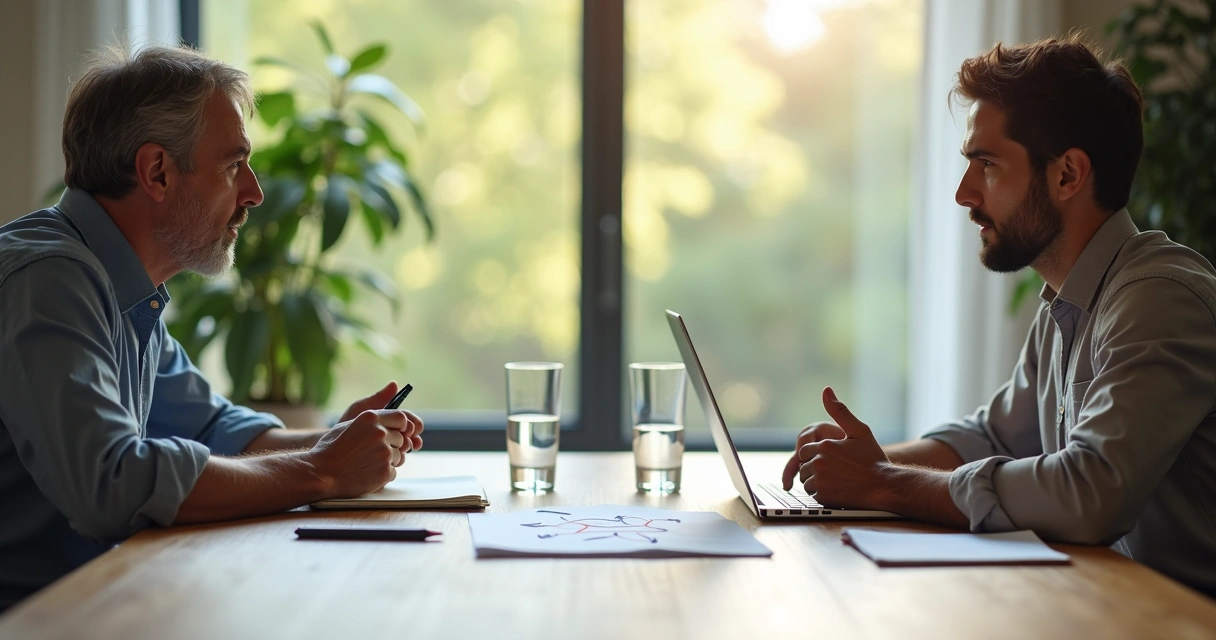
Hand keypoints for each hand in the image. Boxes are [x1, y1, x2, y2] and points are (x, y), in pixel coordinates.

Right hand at [307, 408, 423, 497]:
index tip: (397, 432)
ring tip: (366, 463)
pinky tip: (366, 473)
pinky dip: (383, 474)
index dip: (401, 426)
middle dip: (391, 445)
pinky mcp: (385, 471)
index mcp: (371, 418)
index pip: (401, 417)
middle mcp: (380, 433)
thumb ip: (371, 420)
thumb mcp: (348, 425)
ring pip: (399, 456)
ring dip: (387, 461)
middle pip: (401, 438)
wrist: (321, 473)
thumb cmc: (330, 449)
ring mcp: (384, 453)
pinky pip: (393, 471)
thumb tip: (388, 414)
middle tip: (372, 452)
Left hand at [337, 381, 424, 452]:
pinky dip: (398, 459)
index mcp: (390, 418)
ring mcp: (390, 447)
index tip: (409, 429)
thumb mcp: (362, 409)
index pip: (408, 419)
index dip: (412, 423)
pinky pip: (397, 460)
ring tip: (400, 449)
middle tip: (407, 440)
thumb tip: (394, 384)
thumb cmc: (347, 424)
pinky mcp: (385, 460)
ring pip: (406, 448)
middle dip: (412, 437)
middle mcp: (393, 432)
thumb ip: (378, 398)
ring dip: (406, 448)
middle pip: (412, 434)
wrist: (334, 446)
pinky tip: (393, 459)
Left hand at [789, 387, 891, 509]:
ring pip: (806, 481)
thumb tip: (826, 390)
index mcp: (824, 445)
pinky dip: (821, 493)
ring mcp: (820, 481)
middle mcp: (819, 462)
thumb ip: (840, 411)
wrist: (885, 485)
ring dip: (817, 481)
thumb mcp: (859, 431)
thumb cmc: (873, 459)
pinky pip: (812, 495)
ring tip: (837, 480)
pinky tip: (837, 490)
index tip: (832, 459)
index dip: (817, 455)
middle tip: (836, 471)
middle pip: (804, 466)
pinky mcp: (823, 497)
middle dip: (814, 468)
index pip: (804, 450)